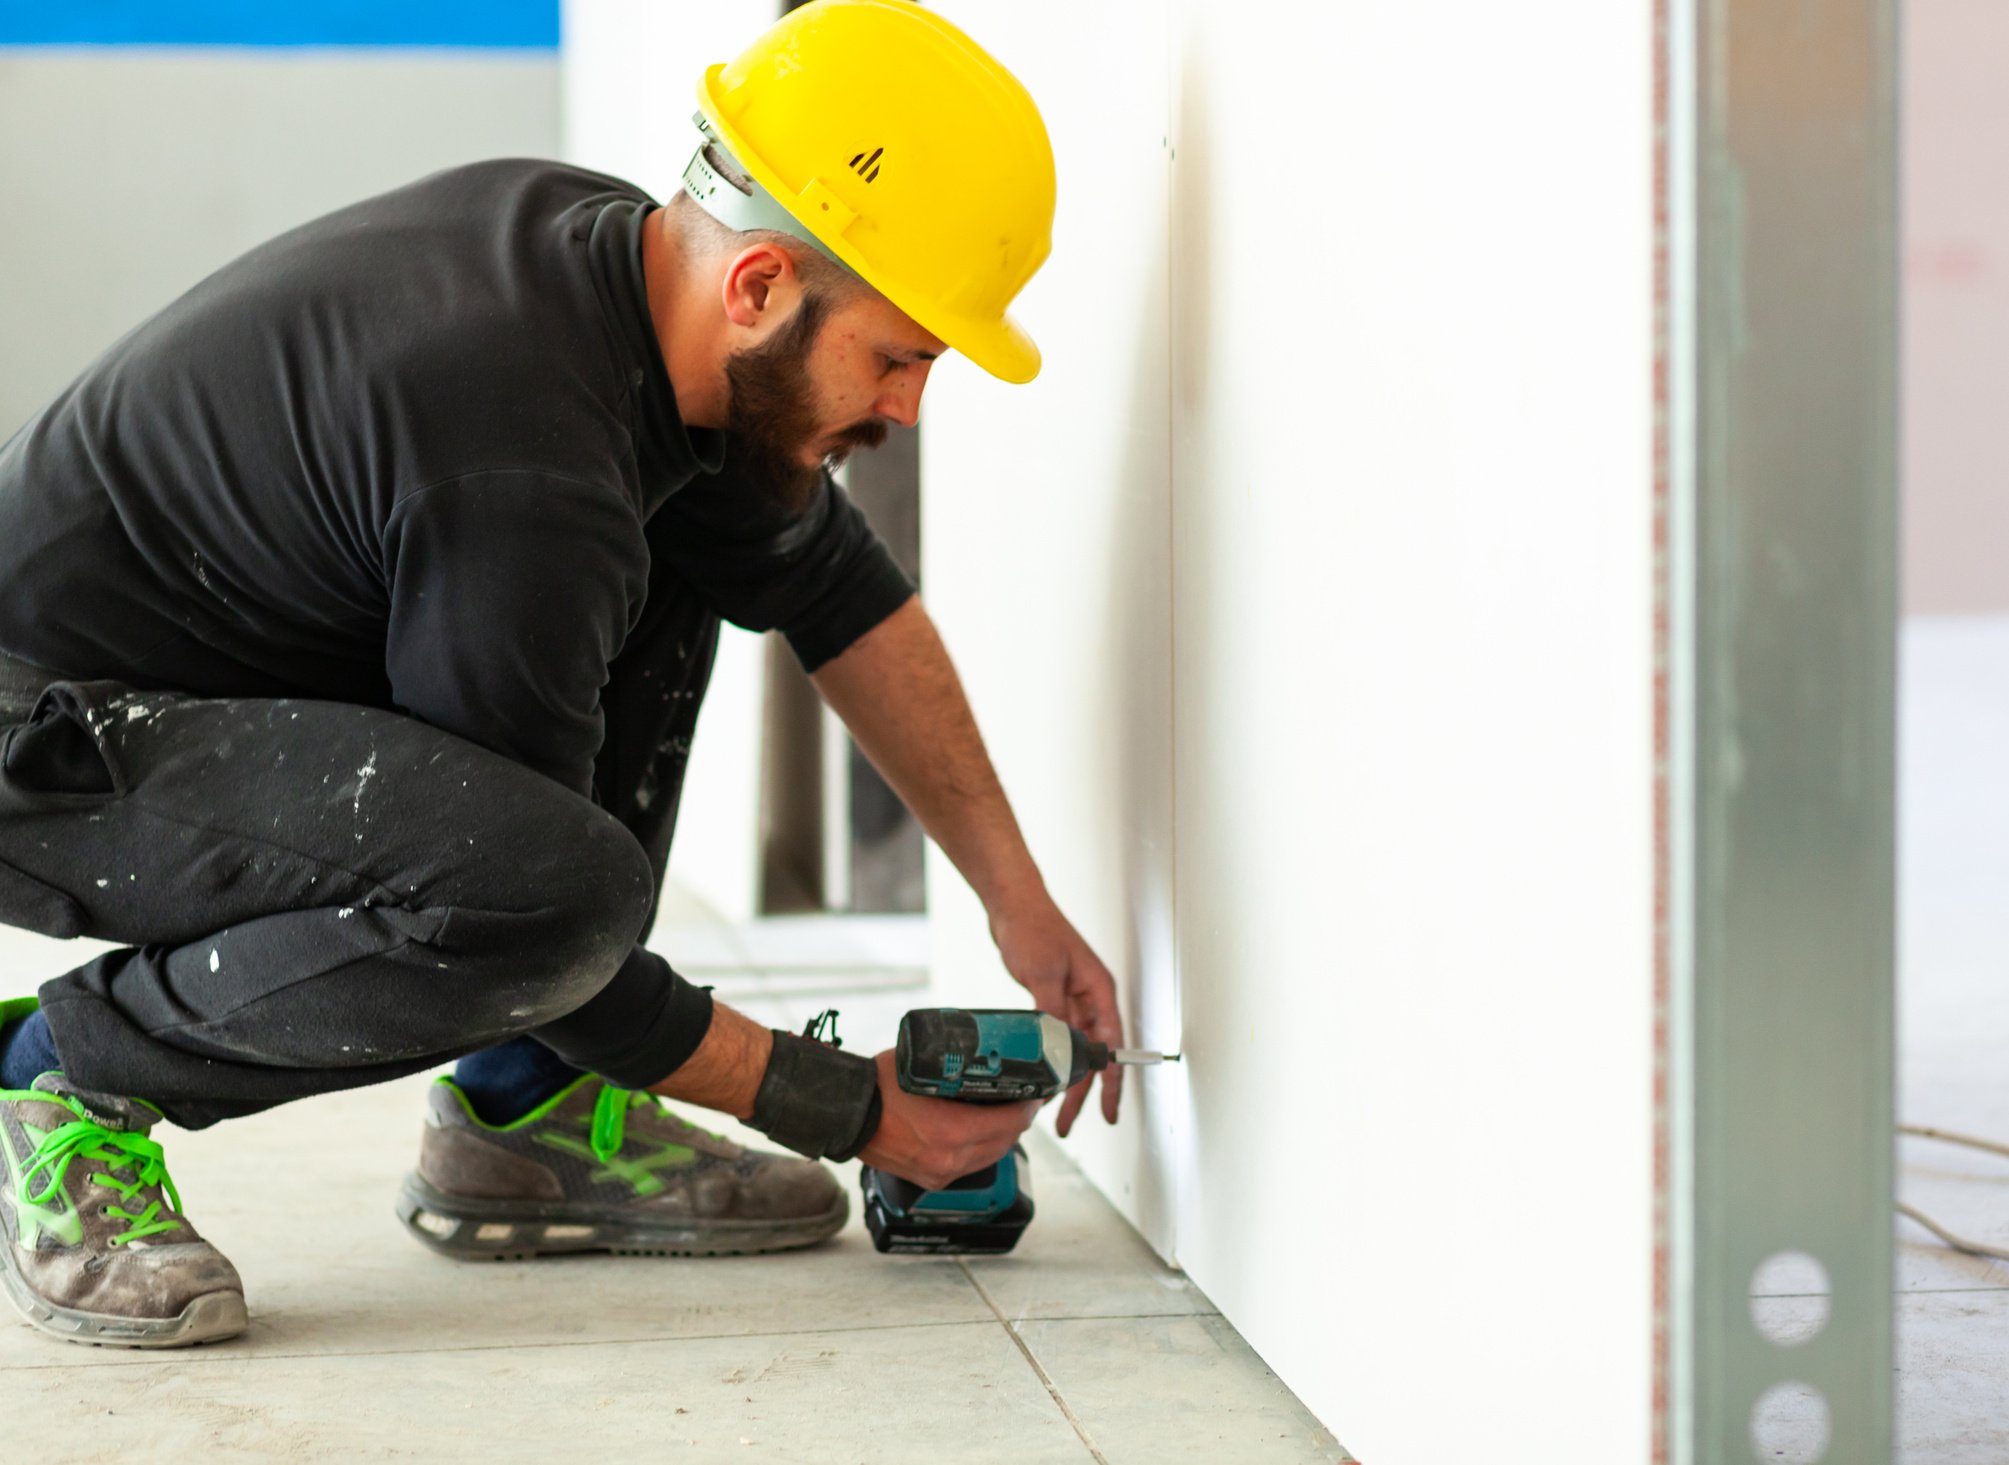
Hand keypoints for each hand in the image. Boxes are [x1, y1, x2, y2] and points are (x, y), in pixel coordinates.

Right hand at [854, 1049, 1040, 1191]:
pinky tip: (980, 1132)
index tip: (1036, 1092)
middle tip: (1023, 1099)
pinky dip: (981, 1149)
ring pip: (991, 1157)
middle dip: (1019, 1120)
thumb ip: (956, 1069)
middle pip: (1007, 1141)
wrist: (845, 1116)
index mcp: (953, 1132)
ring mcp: (941, 1174)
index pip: (1012, 1122)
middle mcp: (951, 1160)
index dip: (1030, 1106)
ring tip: (1005, 1113)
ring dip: (1003, 1136)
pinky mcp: (931, 1180)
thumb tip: (984, 1057)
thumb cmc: (878, 1086)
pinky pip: (971, 1166)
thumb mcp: (923, 1066)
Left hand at [989, 896, 1123, 1135]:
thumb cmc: (1034, 927)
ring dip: (1064, 1078)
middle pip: (1092, 1055)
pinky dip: (1049, 1059)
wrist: (1011, 904)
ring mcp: (1070, 999)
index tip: (1109, 1112)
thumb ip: (1050, 1010)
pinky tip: (1039, 1076)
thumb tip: (1054, 1047)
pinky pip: (1055, 1038)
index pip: (1112, 1046)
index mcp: (1098, 991)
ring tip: (1052, 1111)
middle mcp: (1089, 998)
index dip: (1112, 1083)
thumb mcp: (1043, 972)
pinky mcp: (1051, 998)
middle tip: (1069, 1124)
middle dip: (1083, 1092)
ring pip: (1073, 1050)